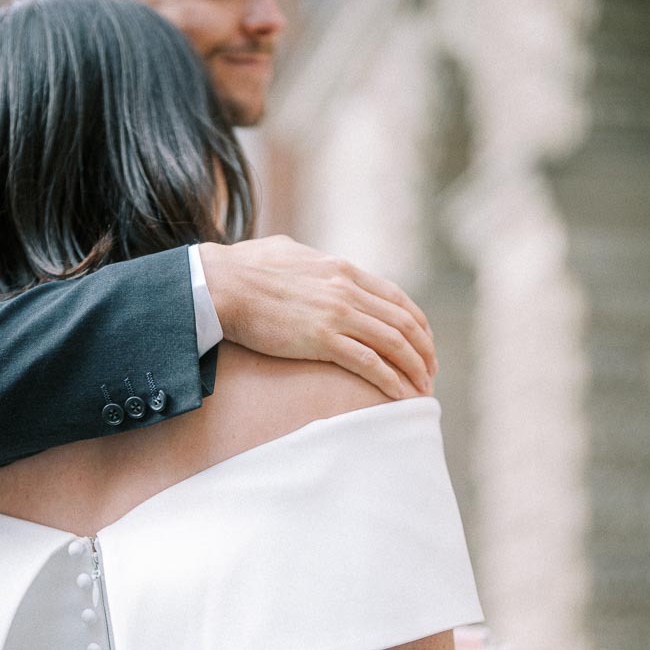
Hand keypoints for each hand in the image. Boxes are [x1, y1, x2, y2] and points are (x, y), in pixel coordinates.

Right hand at [199, 235, 435, 398]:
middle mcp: (347, 288)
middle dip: (423, 350)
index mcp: (342, 269)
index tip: (423, 342)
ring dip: (413, 368)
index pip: (395, 296)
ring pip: (393, 342)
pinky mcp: (321, 338)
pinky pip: (368, 362)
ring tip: (422, 389)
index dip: (416, 322)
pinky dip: (390, 380)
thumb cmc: (242, 268)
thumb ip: (308, 260)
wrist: (219, 284)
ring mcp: (336, 313)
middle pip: (402, 321)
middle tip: (430, 372)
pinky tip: (400, 396)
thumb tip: (306, 259)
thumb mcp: (287, 252)